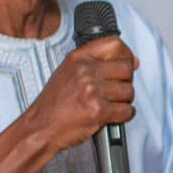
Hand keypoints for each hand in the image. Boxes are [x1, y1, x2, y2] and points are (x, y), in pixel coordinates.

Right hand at [27, 35, 136, 152]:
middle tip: (116, 90)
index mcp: (78, 58)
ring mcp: (92, 90)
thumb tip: (131, 61)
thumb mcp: (68, 72)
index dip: (127, 54)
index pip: (114, 45)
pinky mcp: (98, 110)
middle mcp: (85, 71)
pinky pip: (127, 111)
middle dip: (126, 82)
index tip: (129, 63)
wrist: (41, 127)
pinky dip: (124, 116)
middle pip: (126, 69)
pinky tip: (112, 116)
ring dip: (124, 101)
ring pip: (129, 91)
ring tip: (110, 104)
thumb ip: (95, 64)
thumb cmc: (54, 104)